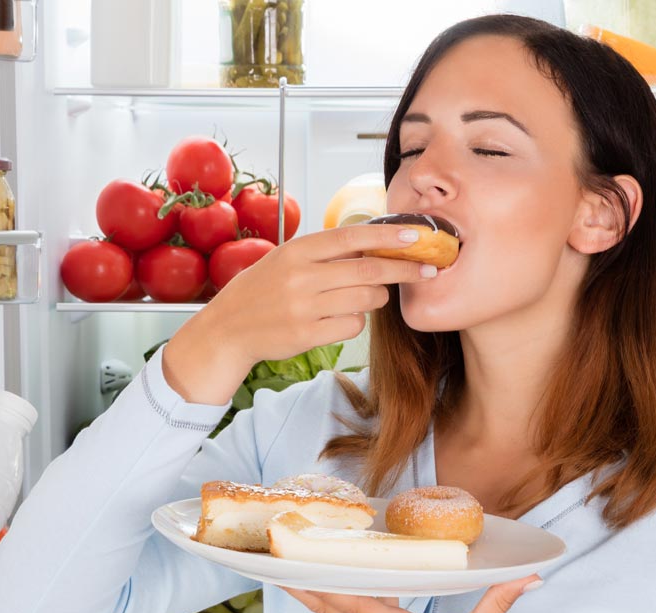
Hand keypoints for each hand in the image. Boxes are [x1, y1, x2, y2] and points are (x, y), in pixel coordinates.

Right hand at [162, 224, 434, 403]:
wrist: (228, 329)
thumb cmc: (263, 290)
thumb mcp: (287, 259)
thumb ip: (326, 251)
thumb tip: (377, 241)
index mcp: (298, 250)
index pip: (352, 237)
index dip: (388, 236)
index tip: (417, 236)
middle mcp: (301, 276)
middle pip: (369, 270)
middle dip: (405, 269)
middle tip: (428, 269)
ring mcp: (304, 306)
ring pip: (365, 300)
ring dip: (376, 298)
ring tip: (366, 296)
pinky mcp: (307, 334)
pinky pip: (353, 325)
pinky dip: (355, 321)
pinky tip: (339, 318)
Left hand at [282, 574, 542, 612]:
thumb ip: (498, 600)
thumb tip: (526, 575)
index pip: (351, 600)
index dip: (323, 579)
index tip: (300, 561)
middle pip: (331, 607)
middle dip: (303, 585)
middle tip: (278, 562)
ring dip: (317, 592)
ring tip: (297, 571)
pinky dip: (342, 600)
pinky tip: (343, 586)